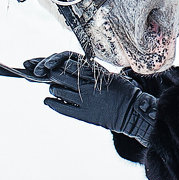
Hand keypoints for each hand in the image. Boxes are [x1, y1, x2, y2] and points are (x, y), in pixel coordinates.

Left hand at [23, 51, 156, 144]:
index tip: (58, 64)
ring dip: (53, 88)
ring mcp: (84, 101)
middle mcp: (86, 87)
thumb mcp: (110, 76)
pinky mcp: (83, 115)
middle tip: (50, 75)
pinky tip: (47, 100)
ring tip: (53, 88)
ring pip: (59, 91)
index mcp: (93, 76)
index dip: (61, 64)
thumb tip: (81, 66)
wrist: (131, 113)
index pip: (70, 66)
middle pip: (61, 76)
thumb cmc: (124, 92)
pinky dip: (52, 103)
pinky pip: (62, 108)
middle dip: (54, 74)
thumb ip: (95, 72)